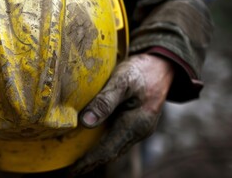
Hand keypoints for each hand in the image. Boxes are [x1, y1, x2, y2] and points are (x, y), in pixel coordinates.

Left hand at [71, 54, 173, 175]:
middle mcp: (138, 131)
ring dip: (95, 157)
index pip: (107, 150)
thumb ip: (105, 100)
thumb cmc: (141, 71)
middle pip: (110, 154)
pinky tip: (91, 145)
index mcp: (136, 124)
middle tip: (69, 173)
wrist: (162, 65)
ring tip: (76, 164)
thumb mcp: (123, 80)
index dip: (88, 162)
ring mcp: (137, 129)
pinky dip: (102, 146)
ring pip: (114, 148)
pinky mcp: (134, 123)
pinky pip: (116, 140)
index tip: (71, 172)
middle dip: (89, 164)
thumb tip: (86, 121)